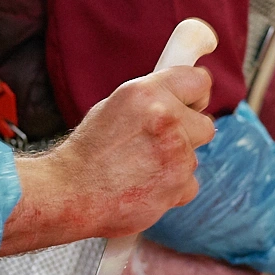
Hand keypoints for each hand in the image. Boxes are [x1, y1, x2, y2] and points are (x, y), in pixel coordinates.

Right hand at [0, 67, 215, 254]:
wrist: (69, 193)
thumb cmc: (87, 152)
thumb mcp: (113, 108)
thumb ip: (151, 102)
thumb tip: (179, 100)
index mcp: (146, 92)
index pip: (199, 81)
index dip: (197, 95)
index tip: (194, 104)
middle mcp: (165, 118)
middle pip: (205, 125)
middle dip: (188, 134)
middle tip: (160, 143)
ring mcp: (175, 154)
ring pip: (193, 158)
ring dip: (174, 164)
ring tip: (139, 169)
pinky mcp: (178, 186)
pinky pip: (189, 185)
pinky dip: (171, 189)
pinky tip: (144, 187)